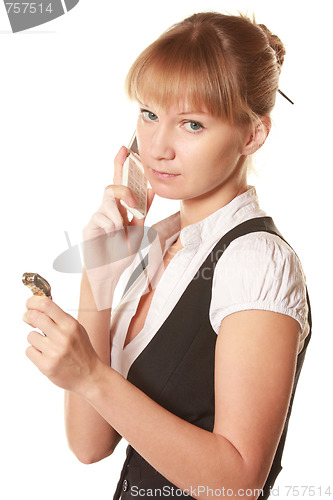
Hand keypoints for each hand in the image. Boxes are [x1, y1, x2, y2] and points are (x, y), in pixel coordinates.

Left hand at [22, 295, 100, 394]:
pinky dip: (35, 352)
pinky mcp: (46, 365)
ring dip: (35, 339)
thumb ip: (60, 318)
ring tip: (47, 345)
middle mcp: (63, 337)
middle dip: (28, 316)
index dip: (33, 302)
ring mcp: (54, 352)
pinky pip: (29, 351)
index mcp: (71, 325)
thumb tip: (39, 307)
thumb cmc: (82, 350)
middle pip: (35, 317)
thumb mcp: (77, 329)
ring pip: (30, 336)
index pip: (47, 305)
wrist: (90, 375)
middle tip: (28, 318)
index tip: (29, 304)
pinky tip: (46, 355)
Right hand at [82, 146, 154, 309]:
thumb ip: (143, 211)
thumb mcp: (138, 230)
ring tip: (119, 236)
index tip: (125, 149)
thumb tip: (152, 190)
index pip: (121, 183)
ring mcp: (98, 216)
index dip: (122, 165)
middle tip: (131, 202)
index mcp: (121, 208)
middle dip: (123, 188)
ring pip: (110, 204)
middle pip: (112, 186)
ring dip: (119, 220)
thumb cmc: (121, 253)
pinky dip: (112, 230)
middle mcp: (108, 209)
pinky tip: (109, 239)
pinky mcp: (89, 225)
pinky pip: (104, 219)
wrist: (109, 272)